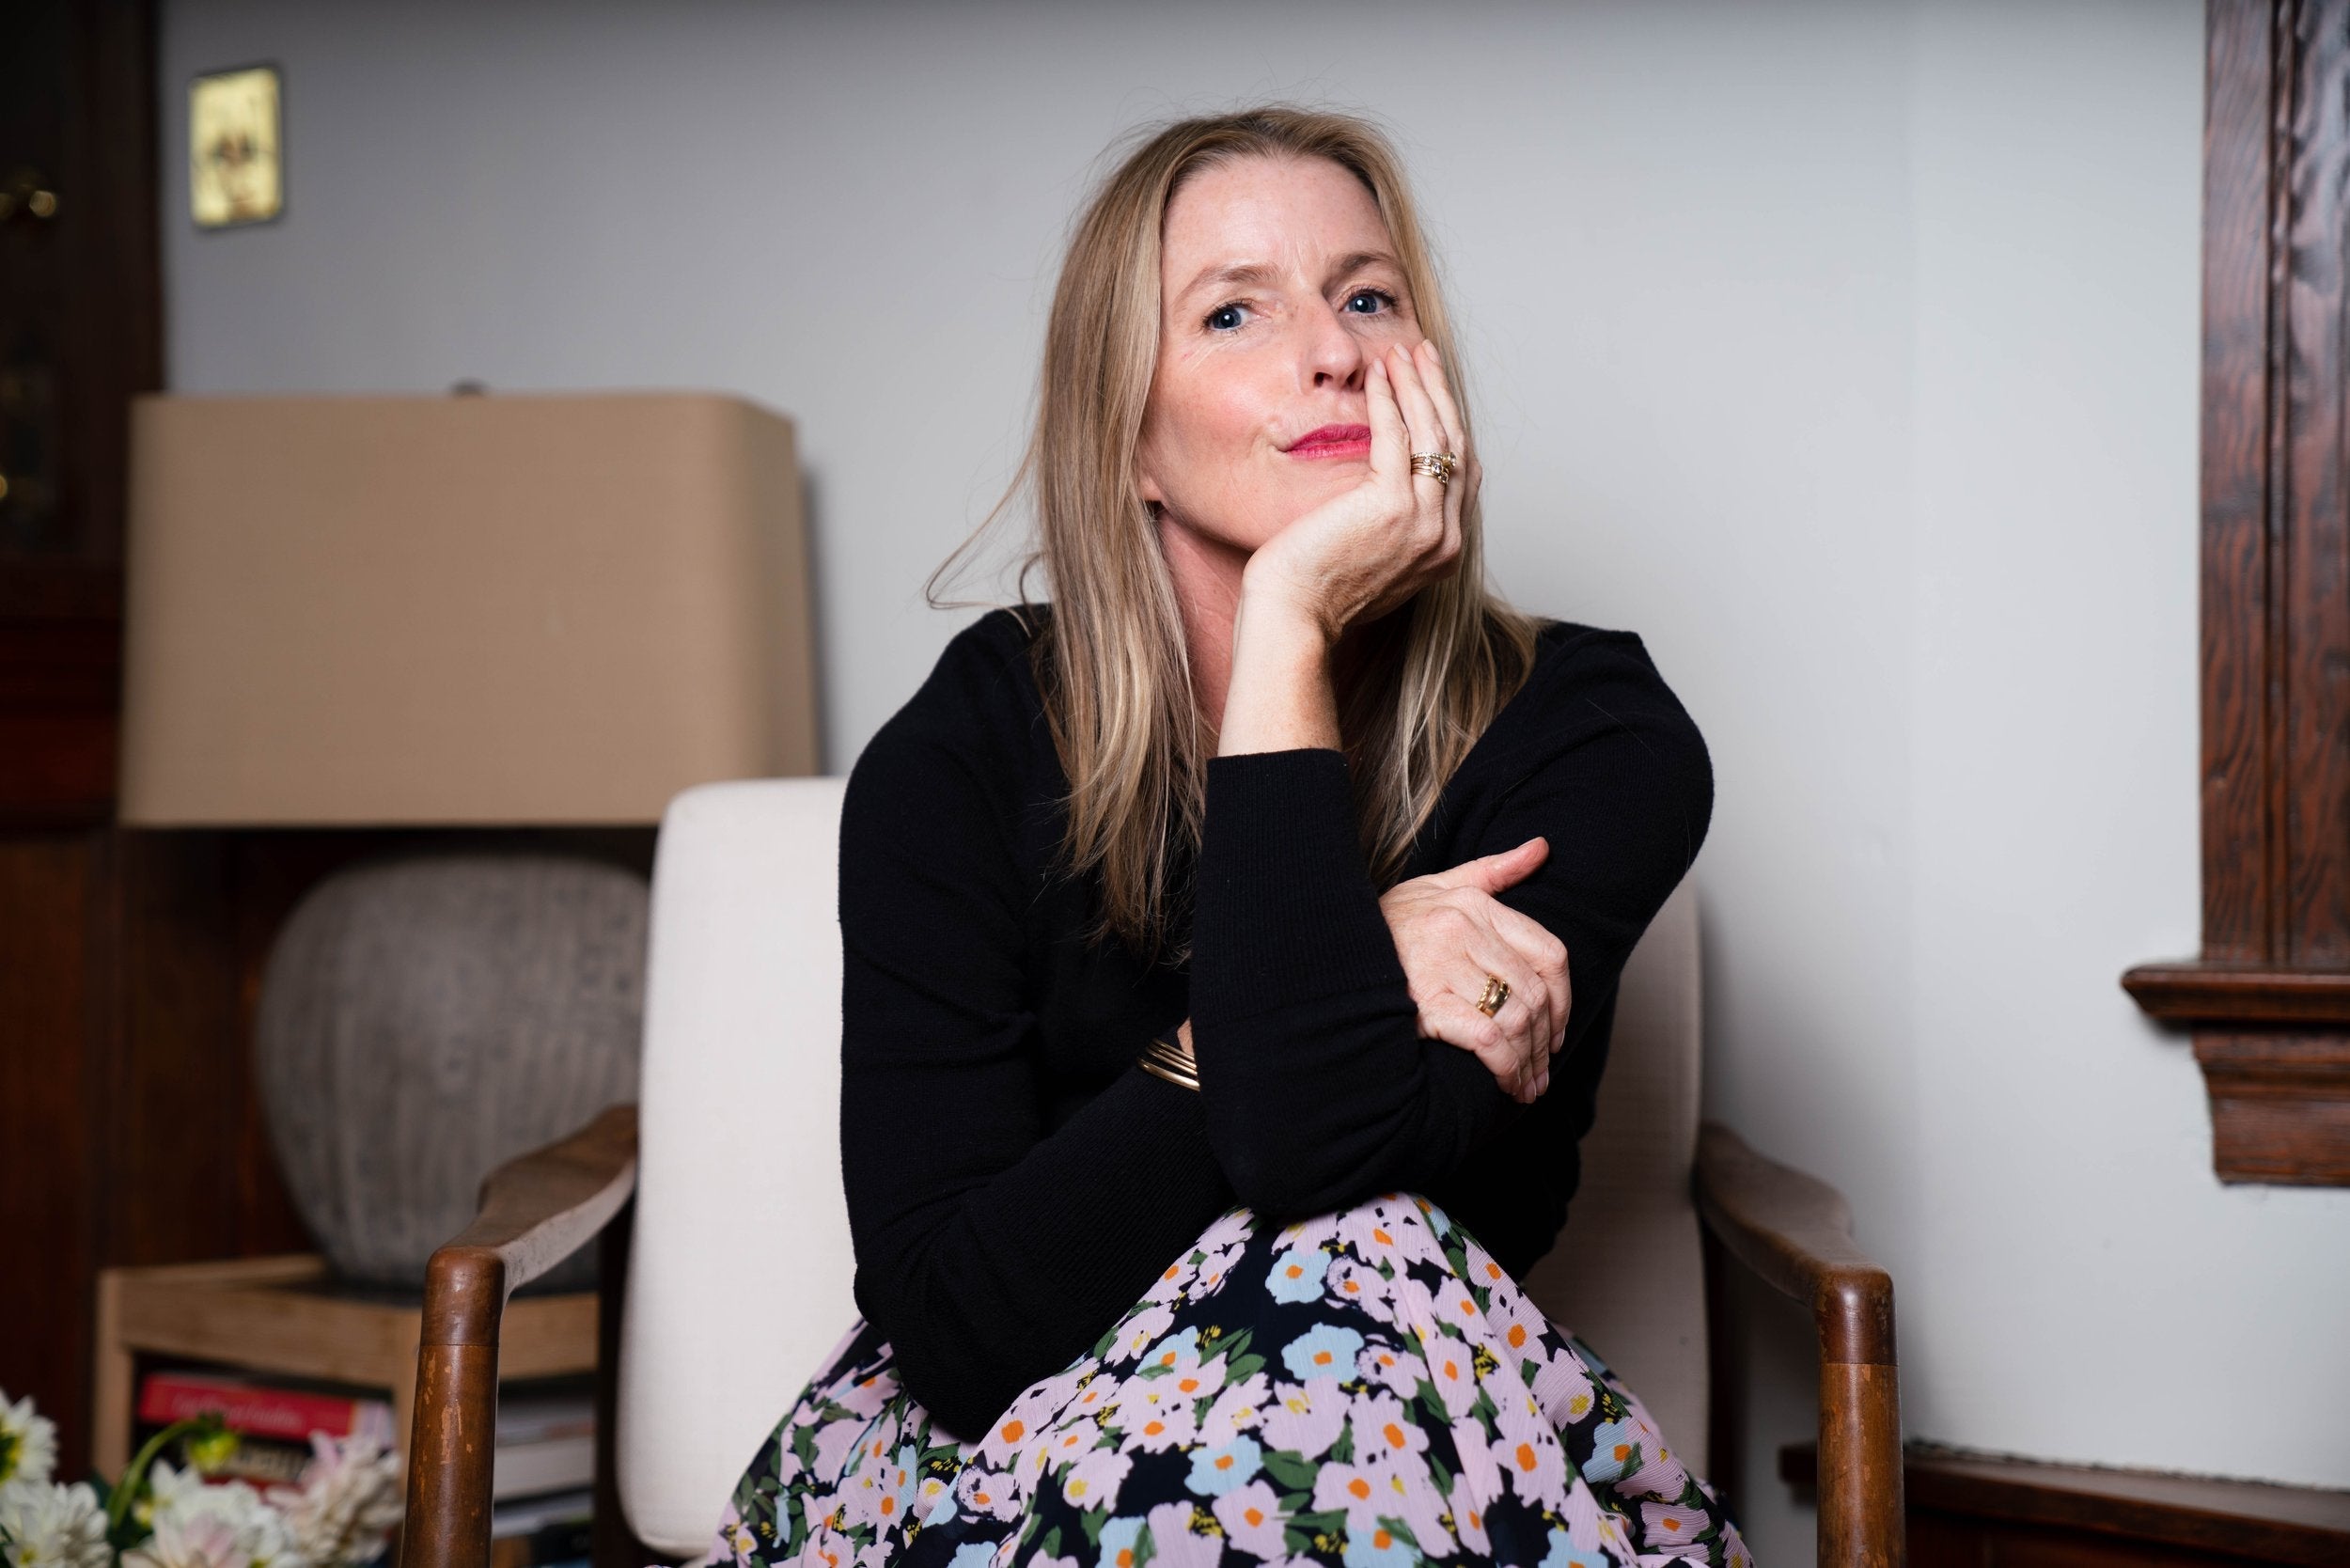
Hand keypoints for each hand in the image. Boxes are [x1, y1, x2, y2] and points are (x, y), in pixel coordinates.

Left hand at [1239, 338, 1480, 642]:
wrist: (1293, 619)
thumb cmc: (1315, 595)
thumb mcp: (1369, 560)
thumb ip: (1389, 529)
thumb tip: (1381, 496)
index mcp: (1443, 551)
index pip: (1459, 473)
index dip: (1447, 424)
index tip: (1431, 389)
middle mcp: (1444, 537)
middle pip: (1454, 445)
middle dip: (1439, 393)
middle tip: (1423, 355)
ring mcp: (1424, 521)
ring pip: (1433, 433)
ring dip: (1417, 384)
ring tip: (1401, 351)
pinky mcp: (1390, 504)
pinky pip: (1396, 435)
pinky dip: (1389, 398)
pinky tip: (1378, 374)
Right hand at [1378, 836, 1570, 1103]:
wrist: (1327, 946)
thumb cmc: (1387, 923)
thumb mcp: (1438, 886)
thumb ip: (1494, 871)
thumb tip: (1542, 848)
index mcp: (1474, 904)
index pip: (1548, 953)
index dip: (1563, 999)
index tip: (1557, 1031)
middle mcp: (1462, 930)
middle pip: (1535, 993)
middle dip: (1545, 1041)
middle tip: (1542, 1072)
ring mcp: (1443, 965)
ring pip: (1516, 1018)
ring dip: (1529, 1061)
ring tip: (1527, 1086)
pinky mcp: (1425, 1003)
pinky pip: (1488, 1039)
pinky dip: (1506, 1066)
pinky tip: (1506, 1083)